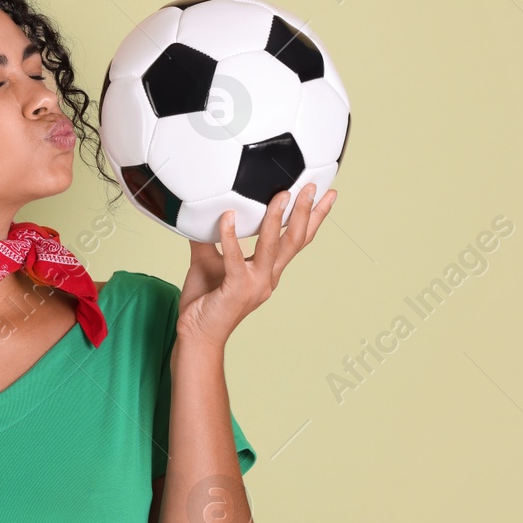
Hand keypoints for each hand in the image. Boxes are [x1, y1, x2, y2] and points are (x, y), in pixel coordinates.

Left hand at [177, 183, 335, 347]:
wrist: (196, 336)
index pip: (296, 241)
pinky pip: (235, 258)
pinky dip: (230, 235)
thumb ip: (208, 238)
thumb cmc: (204, 302)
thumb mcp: (207, 262)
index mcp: (267, 272)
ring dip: (278, 218)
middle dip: (307, 212)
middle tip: (315, 186)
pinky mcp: (236, 289)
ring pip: (273, 246)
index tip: (326, 196)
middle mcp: (268, 278)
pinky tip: (227, 216)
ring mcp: (255, 284)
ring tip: (283, 194)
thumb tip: (200, 211)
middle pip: (295, 241)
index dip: (313, 219)